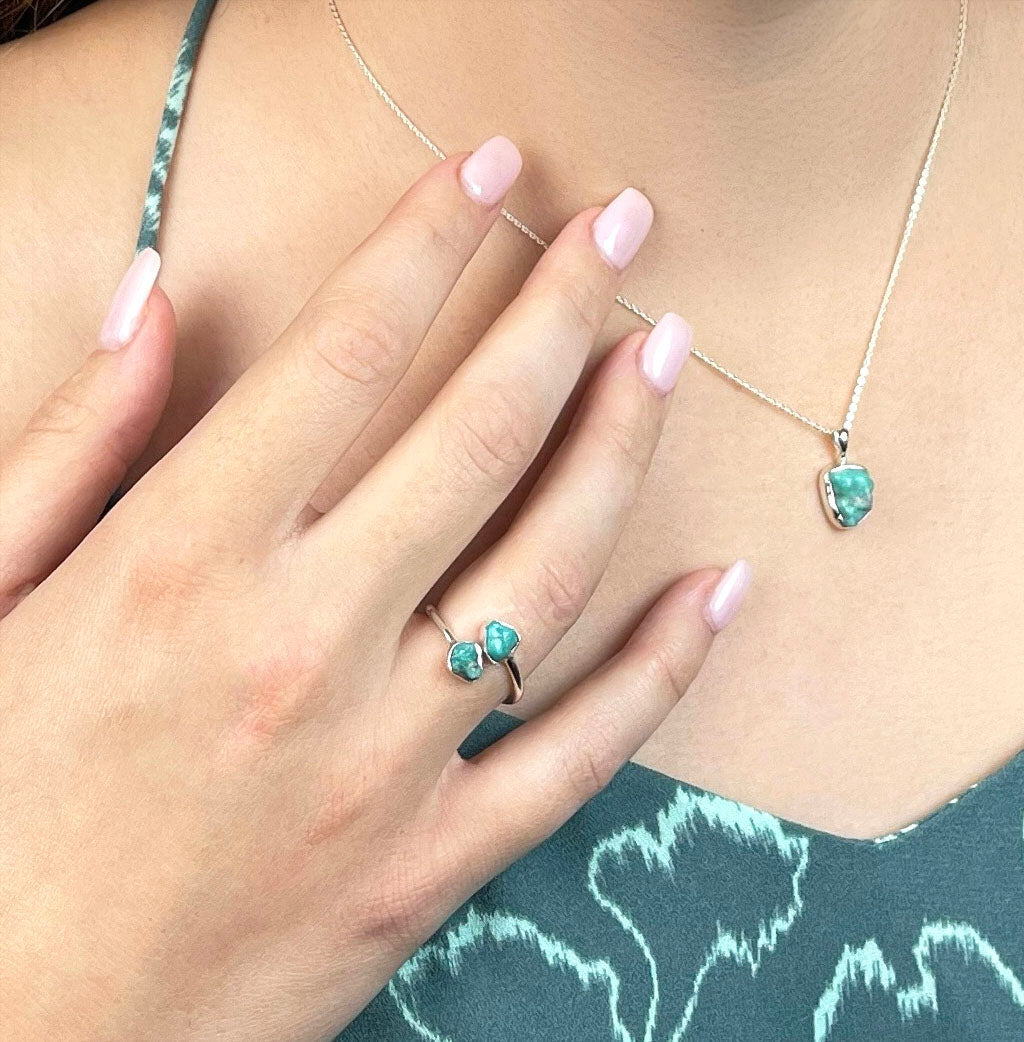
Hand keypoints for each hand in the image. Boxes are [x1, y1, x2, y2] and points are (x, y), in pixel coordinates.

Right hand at [0, 137, 748, 1040]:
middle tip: (621, 227)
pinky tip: (717, 589)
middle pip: (477, 437)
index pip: (341, 356)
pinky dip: (663, 668)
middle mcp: (302, 650)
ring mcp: (385, 767)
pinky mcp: (430, 867)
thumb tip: (156, 302)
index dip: (427, 243)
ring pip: (550, 574)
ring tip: (666, 353)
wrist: (12, 1035)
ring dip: (621, 447)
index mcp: (180, 568)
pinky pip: (582, 755)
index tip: (490, 172)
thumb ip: (72, 445)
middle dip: (559, 309)